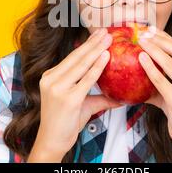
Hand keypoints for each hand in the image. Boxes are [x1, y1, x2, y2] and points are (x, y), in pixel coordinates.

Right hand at [28, 28, 121, 161]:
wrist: (52, 142)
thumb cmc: (65, 123)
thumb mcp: (81, 104)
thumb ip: (99, 97)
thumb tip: (121, 97)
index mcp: (50, 76)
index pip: (72, 57)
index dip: (86, 44)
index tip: (98, 34)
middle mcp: (51, 79)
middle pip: (76, 57)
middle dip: (92, 42)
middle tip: (106, 31)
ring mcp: (58, 88)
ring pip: (81, 64)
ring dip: (96, 50)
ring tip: (108, 38)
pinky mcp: (67, 98)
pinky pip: (86, 79)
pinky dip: (97, 67)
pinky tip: (105, 57)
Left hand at [137, 27, 171, 162]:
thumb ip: (166, 77)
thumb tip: (143, 62)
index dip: (165, 37)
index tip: (151, 29)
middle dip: (159, 39)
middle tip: (143, 32)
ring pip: (169, 63)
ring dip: (153, 49)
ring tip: (140, 41)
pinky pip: (161, 80)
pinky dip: (149, 67)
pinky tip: (141, 58)